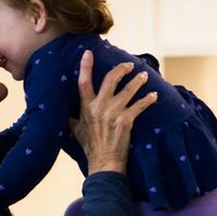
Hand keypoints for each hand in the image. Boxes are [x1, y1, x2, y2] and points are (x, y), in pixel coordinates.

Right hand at [70, 50, 156, 173]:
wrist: (103, 162)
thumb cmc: (90, 147)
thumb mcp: (75, 129)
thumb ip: (72, 116)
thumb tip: (63, 110)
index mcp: (86, 107)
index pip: (83, 82)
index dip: (85, 66)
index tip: (89, 53)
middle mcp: (99, 107)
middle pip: (111, 79)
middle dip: (122, 69)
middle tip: (129, 65)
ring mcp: (113, 113)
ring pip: (129, 90)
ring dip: (138, 81)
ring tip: (144, 76)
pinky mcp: (126, 121)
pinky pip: (140, 105)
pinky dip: (148, 99)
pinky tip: (154, 96)